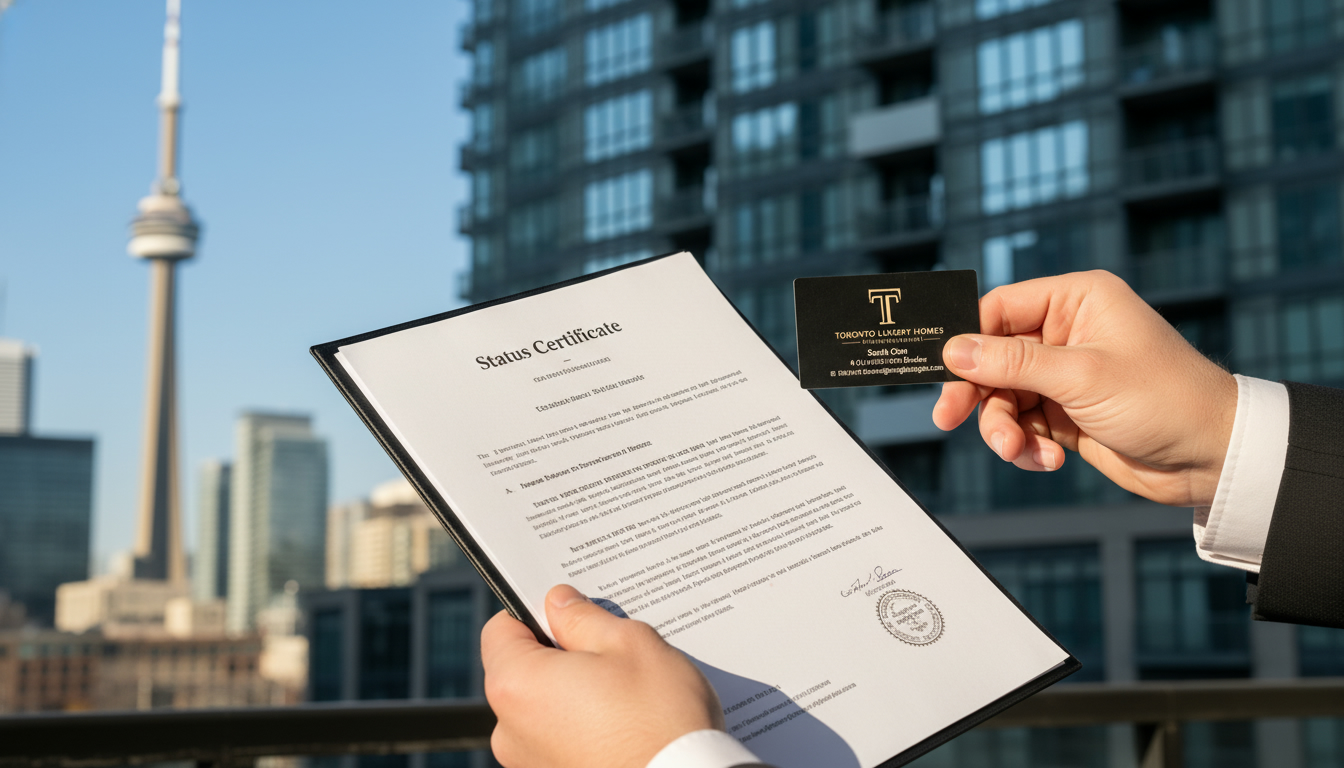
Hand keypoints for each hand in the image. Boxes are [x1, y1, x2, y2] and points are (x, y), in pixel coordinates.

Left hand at [482, 584, 723, 767]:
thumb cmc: (660, 721)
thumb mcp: (629, 645)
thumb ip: (584, 618)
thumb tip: (560, 604)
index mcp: (517, 685)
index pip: (500, 630)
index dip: (535, 613)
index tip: (571, 614)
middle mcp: (509, 729)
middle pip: (522, 669)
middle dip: (561, 652)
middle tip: (610, 650)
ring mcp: (529, 761)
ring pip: (544, 703)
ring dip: (575, 689)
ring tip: (624, 690)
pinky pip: (558, 734)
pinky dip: (583, 722)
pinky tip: (623, 719)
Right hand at [933, 270, 1236, 507]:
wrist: (1212, 457)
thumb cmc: (1165, 400)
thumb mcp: (1082, 377)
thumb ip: (1012, 364)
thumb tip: (953, 350)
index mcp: (1077, 300)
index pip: (998, 309)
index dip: (967, 339)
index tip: (942, 370)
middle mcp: (1067, 331)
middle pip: (991, 357)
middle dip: (977, 393)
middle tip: (949, 419)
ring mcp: (1064, 374)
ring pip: (1001, 396)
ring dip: (1002, 428)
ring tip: (1018, 451)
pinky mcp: (1066, 412)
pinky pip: (1021, 425)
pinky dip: (1026, 446)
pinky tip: (1049, 460)